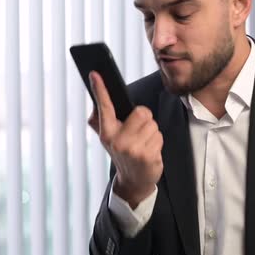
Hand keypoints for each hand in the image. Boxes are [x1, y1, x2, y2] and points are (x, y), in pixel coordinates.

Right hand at [88, 71, 163, 208]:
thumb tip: (97, 100)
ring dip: (151, 132)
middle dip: (144, 119)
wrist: (133, 181)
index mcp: (106, 132)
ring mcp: (132, 149)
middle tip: (138, 132)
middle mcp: (117, 140)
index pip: (104, 106)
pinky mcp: (146, 156)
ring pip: (152, 124)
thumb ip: (102, 120)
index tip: (95, 74)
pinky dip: (157, 142)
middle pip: (141, 112)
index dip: (99, 89)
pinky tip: (149, 152)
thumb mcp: (109, 138)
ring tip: (143, 144)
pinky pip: (159, 135)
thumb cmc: (123, 153)